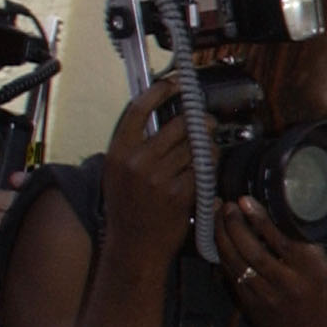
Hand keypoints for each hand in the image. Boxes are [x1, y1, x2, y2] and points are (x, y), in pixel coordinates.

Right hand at [96, 79, 195, 272]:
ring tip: (201, 152)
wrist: (134, 242)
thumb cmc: (127, 206)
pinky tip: (201, 171)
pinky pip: (204, 167)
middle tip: (204, 121)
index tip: (174, 84)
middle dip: (197, 121)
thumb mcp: (118, 170)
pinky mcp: (181, 191)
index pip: (140, 109)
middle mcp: (138, 161)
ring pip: (196, 145)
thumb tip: (159, 115)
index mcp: (119, 152)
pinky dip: (208, 165)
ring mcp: (160, 177)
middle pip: (178, 125)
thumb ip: (135, 144)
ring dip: (205, 145)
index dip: (160, 91)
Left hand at [217, 198, 326, 326]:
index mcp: (311, 270)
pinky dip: (223, 254)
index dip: (261, 219)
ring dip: (224, 237)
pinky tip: (220, 239)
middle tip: (227, 206)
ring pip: (237, 262)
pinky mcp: (249, 303)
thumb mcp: (323, 270)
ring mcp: (265, 295)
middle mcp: (287, 283)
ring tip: (219, 216)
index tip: (245, 200)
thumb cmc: (322, 297)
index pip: (282, 240)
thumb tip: (276, 216)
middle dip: (236, 225)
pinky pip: (231, 274)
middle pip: (254, 250)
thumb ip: (302, 247)